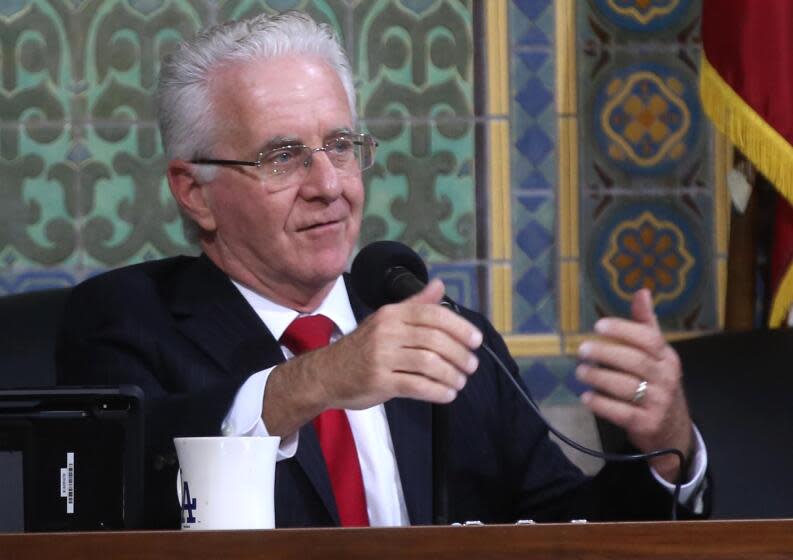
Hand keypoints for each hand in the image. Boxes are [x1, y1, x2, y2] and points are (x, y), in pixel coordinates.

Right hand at [263, 279, 482, 435]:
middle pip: (435, 340)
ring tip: (460, 382)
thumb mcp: (386, 320)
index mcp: (392, 314)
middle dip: (460, 354)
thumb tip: (439, 284)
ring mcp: (382, 357)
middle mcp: (387, 332)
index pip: (433, 315)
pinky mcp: (380, 382)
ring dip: (452, 375)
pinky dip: (438, 392)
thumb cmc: (362, 348)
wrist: (327, 373)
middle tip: (471, 365)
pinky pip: (418, 386)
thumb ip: (416, 304)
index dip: (459, 327)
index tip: (476, 340)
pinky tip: (447, 394)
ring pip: (429, 364)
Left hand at [576, 288, 692, 482]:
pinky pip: (622, 412)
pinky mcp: (647, 424)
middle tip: (582, 350)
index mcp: (668, 358)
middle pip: (635, 361)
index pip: (648, 339)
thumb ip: (645, 326)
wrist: (672, 430)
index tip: (598, 326)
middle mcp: (667, 378)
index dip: (623, 330)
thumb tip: (641, 292)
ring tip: (580, 372)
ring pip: (626, 387)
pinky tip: (586, 397)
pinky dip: (602, 404)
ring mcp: (659, 403)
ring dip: (599, 378)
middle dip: (605, 353)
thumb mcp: (657, 356)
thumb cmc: (658, 385)